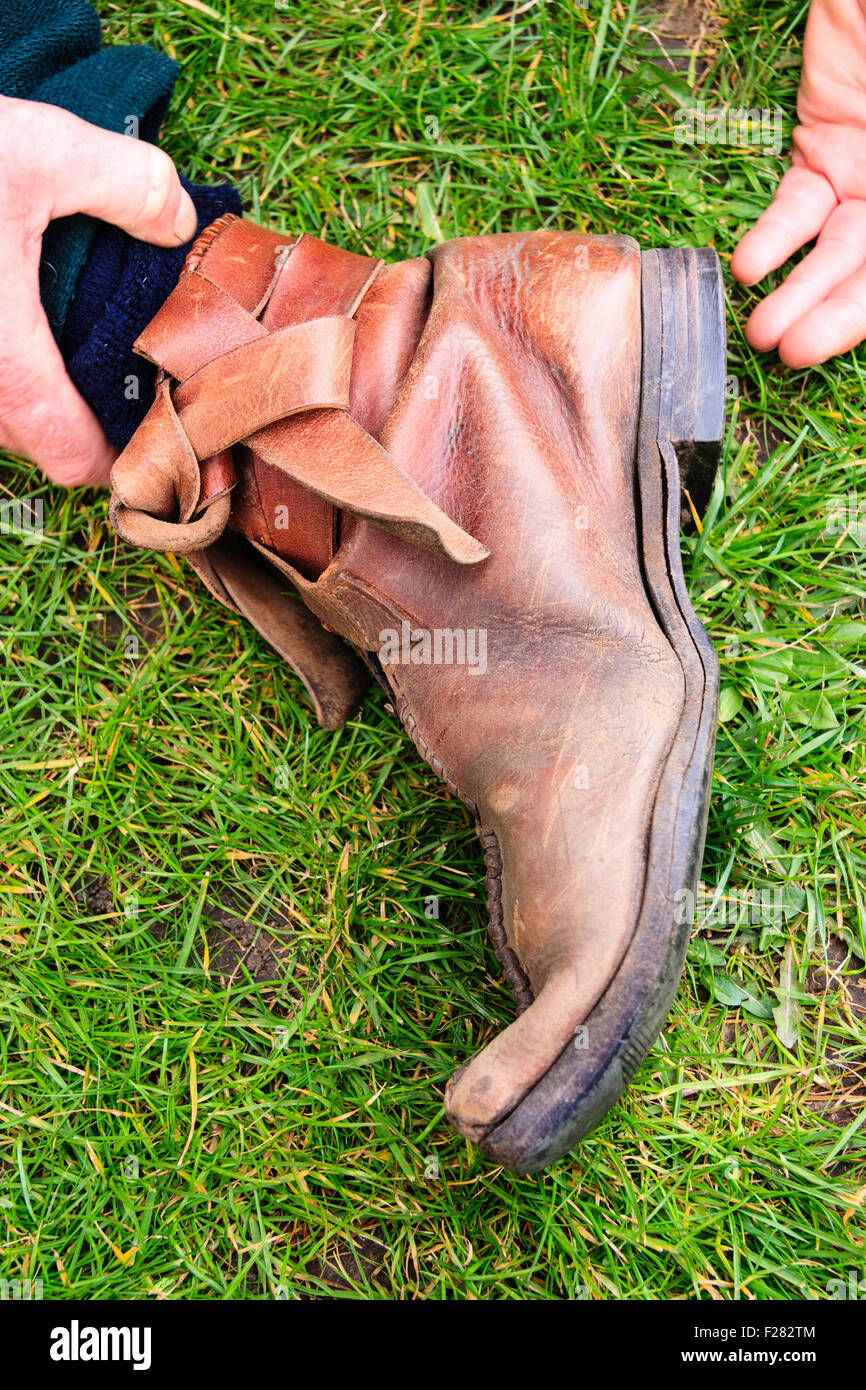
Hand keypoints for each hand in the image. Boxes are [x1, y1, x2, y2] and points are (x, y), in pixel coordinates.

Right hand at [0, 96, 196, 486]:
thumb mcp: (33, 149)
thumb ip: (126, 184)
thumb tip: (180, 220)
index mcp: (2, 366)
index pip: (73, 460)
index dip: (118, 454)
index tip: (148, 419)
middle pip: (30, 438)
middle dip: (74, 409)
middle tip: (117, 360)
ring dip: (24, 387)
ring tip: (59, 333)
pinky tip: (6, 308)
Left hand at [731, 0, 865, 366]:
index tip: (848, 331)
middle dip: (836, 315)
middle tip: (796, 351)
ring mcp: (865, 173)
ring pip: (832, 251)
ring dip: (798, 294)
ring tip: (763, 330)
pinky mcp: (821, 150)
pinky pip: (796, 207)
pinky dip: (772, 240)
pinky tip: (751, 268)